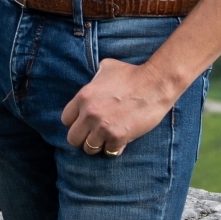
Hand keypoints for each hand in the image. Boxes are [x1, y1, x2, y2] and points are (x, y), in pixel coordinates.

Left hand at [61, 58, 177, 155]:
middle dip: (83, 137)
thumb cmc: (132, 73)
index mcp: (83, 97)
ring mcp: (103, 127)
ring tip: (106, 138)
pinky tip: (120, 140)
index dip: (75, 122)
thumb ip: (94, 79)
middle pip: (73, 138)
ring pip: (89, 148)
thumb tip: (93, 83)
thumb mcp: (106, 67)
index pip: (65, 120)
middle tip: (94, 134)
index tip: (84, 122)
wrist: (155, 84)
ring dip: (98, 144)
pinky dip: (114, 148)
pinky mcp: (119, 137)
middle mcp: (89, 114)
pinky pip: (109, 152)